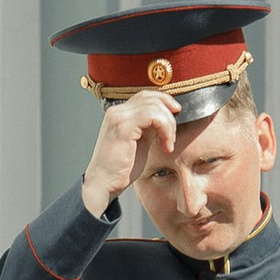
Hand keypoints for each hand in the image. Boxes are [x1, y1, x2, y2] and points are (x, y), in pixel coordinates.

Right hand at [83, 89, 176, 214]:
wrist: (103, 184)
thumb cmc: (121, 168)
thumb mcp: (140, 143)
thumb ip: (150, 128)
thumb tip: (167, 117)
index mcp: (120, 114)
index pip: (146, 96)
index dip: (165, 101)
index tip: (176, 116)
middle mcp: (117, 111)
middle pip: (151, 97)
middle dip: (169, 114)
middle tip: (172, 136)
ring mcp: (119, 117)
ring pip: (154, 105)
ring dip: (168, 124)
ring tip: (168, 143)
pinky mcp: (123, 127)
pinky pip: (152, 116)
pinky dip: (165, 129)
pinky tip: (165, 145)